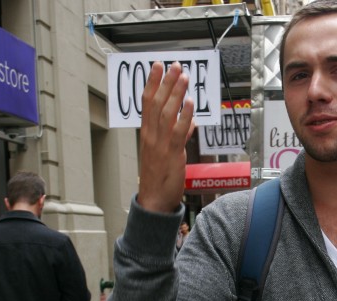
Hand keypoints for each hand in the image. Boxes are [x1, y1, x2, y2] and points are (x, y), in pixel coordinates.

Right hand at [137, 61, 195, 213]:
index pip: (147, 103)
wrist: (154, 200)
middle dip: (165, 82)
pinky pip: (178, 131)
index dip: (152, 83)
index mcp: (147, 134)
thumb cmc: (158, 178)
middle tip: (174, 65)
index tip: (157, 67)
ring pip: (166, 113)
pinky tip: (190, 103)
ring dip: (175, 93)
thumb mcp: (164, 152)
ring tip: (183, 77)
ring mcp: (160, 144)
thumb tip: (189, 123)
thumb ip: (176, 135)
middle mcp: (151, 136)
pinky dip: (184, 116)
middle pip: (157, 103)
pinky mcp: (171, 154)